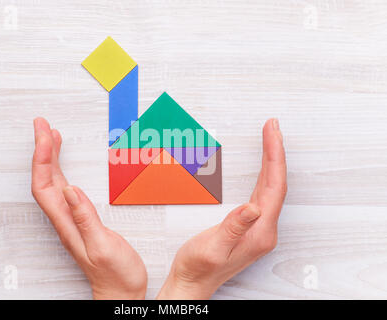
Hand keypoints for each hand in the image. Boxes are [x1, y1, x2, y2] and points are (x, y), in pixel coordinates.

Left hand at [31, 118, 146, 299]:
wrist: (120, 291)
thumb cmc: (114, 274)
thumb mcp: (102, 246)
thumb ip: (85, 219)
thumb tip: (70, 189)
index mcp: (67, 223)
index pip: (45, 185)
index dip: (42, 158)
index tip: (45, 134)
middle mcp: (65, 219)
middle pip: (45, 178)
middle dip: (42, 149)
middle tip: (43, 125)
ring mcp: (72, 219)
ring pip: (53, 182)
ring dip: (49, 157)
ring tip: (51, 136)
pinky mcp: (82, 219)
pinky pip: (65, 188)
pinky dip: (62, 170)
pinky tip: (65, 164)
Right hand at [157, 118, 286, 298]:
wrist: (192, 283)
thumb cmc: (198, 268)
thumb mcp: (213, 248)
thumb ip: (235, 227)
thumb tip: (254, 207)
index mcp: (259, 232)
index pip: (274, 186)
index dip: (274, 156)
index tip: (272, 132)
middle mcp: (263, 229)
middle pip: (276, 183)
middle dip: (275, 152)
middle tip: (272, 126)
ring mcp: (258, 228)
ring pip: (271, 187)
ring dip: (271, 161)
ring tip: (270, 138)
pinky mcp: (249, 226)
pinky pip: (263, 193)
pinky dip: (264, 174)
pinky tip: (263, 166)